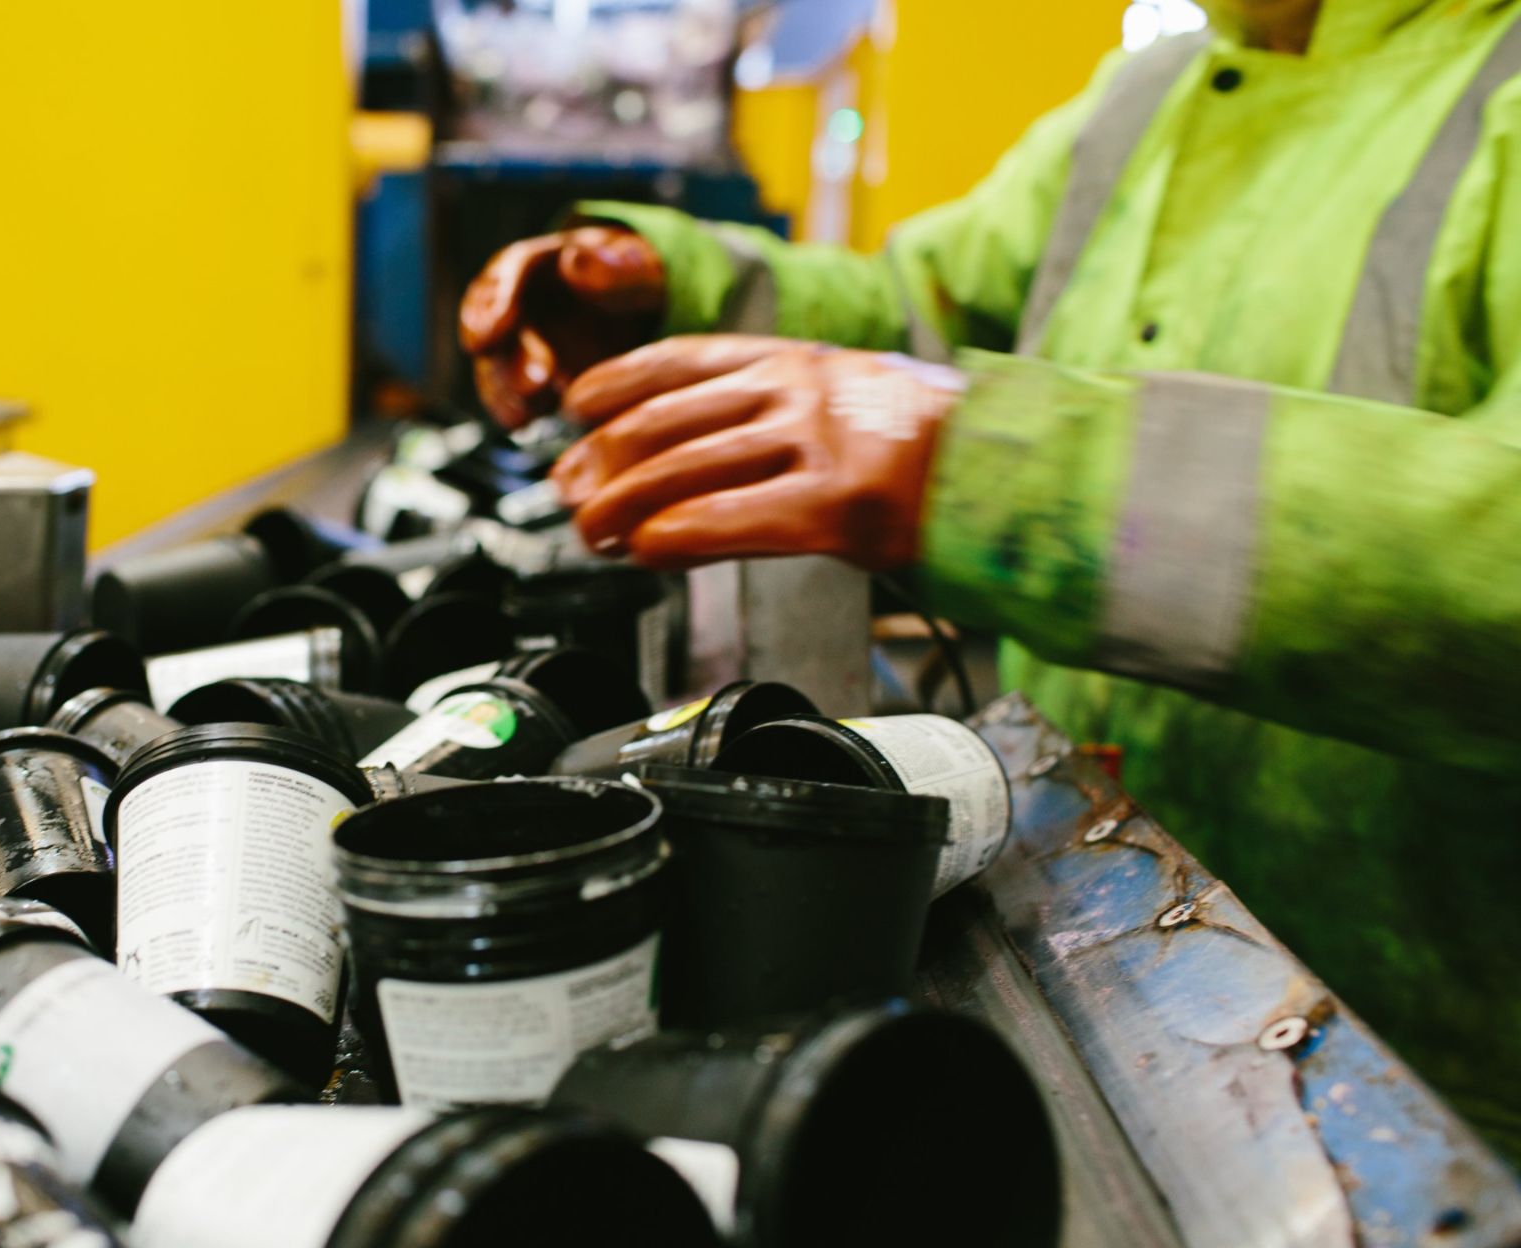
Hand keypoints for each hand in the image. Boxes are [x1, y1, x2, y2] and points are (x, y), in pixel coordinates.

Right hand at [459, 227, 666, 428]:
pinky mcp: (522, 374)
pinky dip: (508, 407)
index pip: (510, 270)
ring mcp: (517, 339)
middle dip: (508, 356)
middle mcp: (516, 298)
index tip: (497, 325)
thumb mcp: (637, 270)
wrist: (631, 308)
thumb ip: (613, 269)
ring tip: (524, 415)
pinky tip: (522, 422)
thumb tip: (573, 260)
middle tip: (536, 384)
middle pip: (495, 322)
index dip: (498, 298)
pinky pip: (504, 391)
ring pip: (493, 362)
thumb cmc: (633, 280)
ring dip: (502, 389)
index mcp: (542, 261)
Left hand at [551, 335, 965, 571]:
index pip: (680, 358)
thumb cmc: (935, 448)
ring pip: (688, 468)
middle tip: (567, 489)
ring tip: (591, 532)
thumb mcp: (849, 396)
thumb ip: (777, 407)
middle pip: (668, 419)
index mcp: (799, 358)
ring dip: (622, 505)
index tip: (574, 407)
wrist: (1020, 472)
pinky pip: (736, 519)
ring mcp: (822, 443)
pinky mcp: (840, 504)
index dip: (614, 384)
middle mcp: (801, 389)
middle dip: (602, 458)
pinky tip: (646, 550)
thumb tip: (696, 438)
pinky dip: (677, 535)